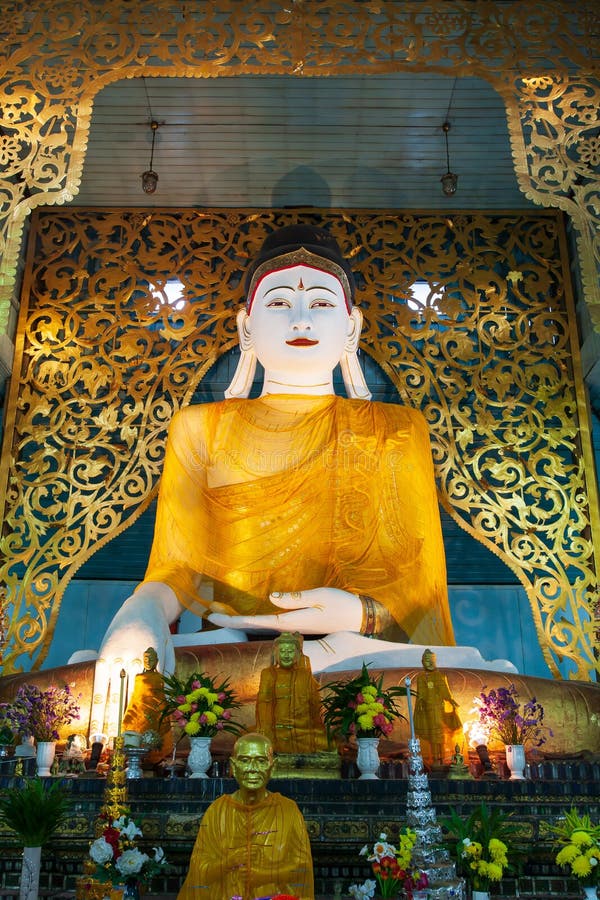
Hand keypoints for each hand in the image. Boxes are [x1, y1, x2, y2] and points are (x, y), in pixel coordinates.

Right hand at [89, 582, 180, 735]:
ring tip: (107, 742)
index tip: (146, 738)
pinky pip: (100, 683)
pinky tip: (96, 718)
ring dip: (109, 719)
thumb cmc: (160, 633)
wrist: (142, 606)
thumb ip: (165, 676)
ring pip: (113, 693)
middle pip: (130, 697)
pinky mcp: (104, 655)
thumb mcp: (169, 652)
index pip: (151, 694)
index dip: (148, 716)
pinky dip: (98, 703)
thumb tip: (163, 706)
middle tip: (126, 749)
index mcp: (155, 657)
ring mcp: (117, 655)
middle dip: (128, 724)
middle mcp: (134, 657)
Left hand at [207, 587, 361, 634]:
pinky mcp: (297, 624)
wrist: (359, 619)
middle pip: (253, 626)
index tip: (213, 616)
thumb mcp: (319, 596)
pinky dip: (255, 621)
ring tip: (223, 615)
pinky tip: (249, 618)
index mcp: (290, 622)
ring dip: (241, 622)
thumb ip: (295, 598)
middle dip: (231, 621)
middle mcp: (288, 628)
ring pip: (260, 626)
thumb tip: (271, 597)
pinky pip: (270, 624)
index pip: (255, 622)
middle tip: (209, 615)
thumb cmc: (341, 605)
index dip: (233, 619)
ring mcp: (292, 628)